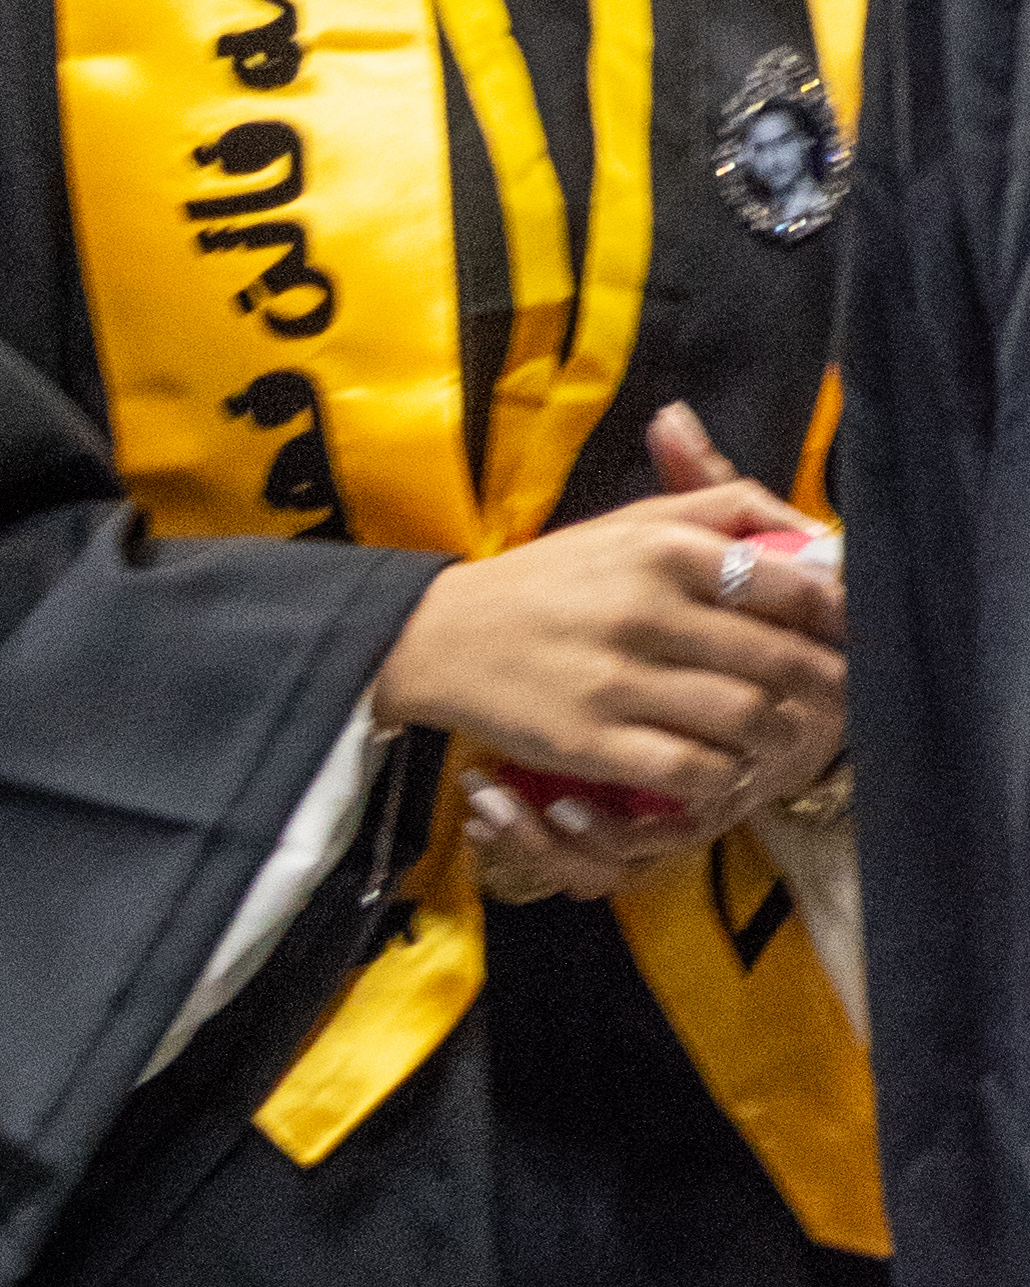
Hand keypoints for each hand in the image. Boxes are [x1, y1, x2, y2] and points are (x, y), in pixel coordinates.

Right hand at [374, 436, 842, 839]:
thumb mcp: (627, 523)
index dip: (836, 617)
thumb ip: (719, 509)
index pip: (788, 583)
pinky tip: (721, 769)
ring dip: (777, 737)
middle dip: (823, 687)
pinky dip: (722, 778)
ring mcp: (615, 679)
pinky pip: (691, 771)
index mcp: (659, 549)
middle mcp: (642, 609)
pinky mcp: (590, 740)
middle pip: (778, 658)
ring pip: (744, 719)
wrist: (440, 635)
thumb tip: (815, 528)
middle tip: (836, 700)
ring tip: (780, 739)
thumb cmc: (549, 580)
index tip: (846, 636)